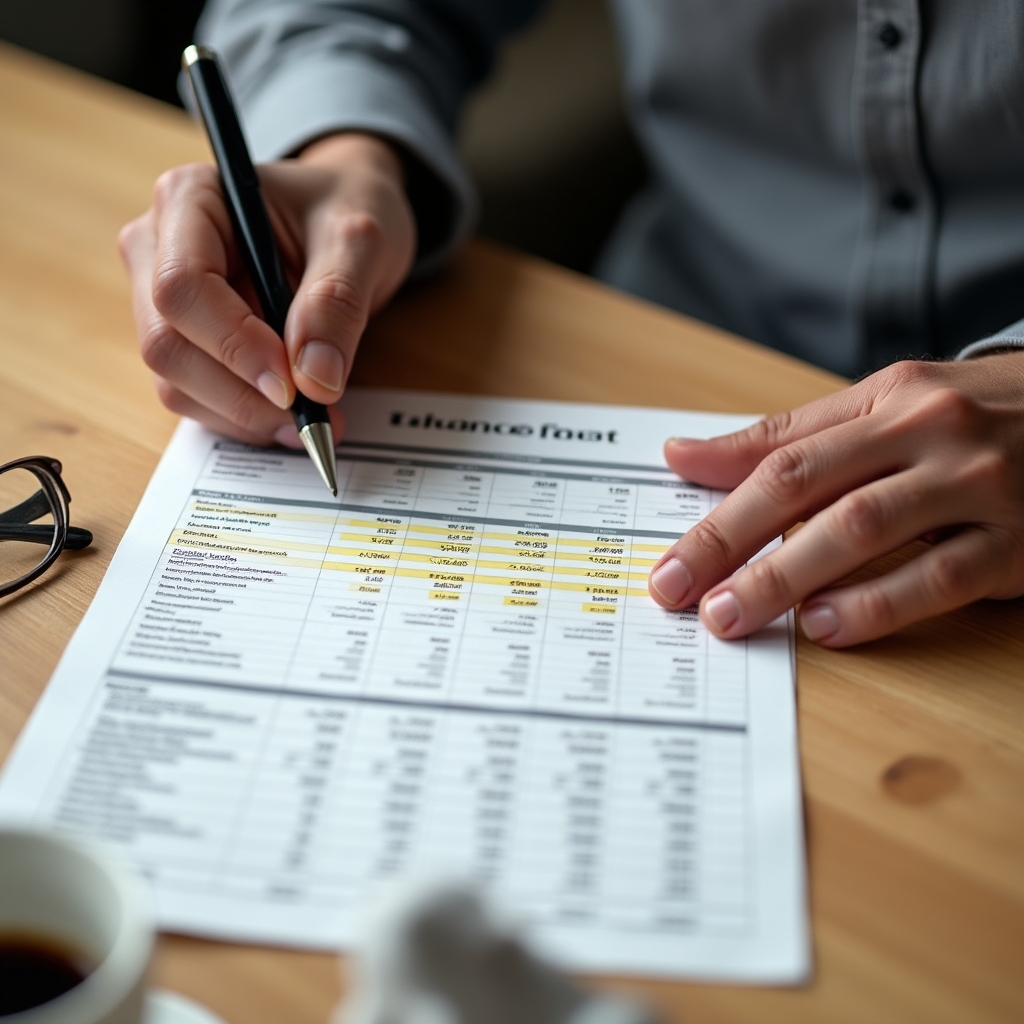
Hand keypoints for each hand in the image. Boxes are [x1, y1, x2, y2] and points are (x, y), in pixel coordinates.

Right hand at [118, 133, 415, 446]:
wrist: (346, 224)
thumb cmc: (346, 208)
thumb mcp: (361, 239)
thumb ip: (337, 300)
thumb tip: (315, 377)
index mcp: (190, 199)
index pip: (183, 287)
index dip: (234, 345)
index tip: (293, 385)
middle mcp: (158, 248)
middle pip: (167, 343)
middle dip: (240, 394)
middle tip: (312, 418)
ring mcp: (161, 300)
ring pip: (175, 382)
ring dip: (244, 415)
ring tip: (314, 420)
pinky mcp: (184, 342)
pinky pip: (197, 398)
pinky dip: (245, 418)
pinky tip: (292, 418)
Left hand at [647, 354, 1023, 645]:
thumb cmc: (975, 415)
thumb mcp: (887, 406)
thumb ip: (787, 437)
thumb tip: (683, 455)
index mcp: (887, 399)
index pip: (779, 456)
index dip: (715, 510)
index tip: (668, 561)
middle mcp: (927, 433)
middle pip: (806, 486)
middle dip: (729, 543)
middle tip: (677, 593)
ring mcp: (977, 484)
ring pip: (864, 528)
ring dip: (787, 575)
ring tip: (733, 613)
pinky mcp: (1019, 540)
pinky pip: (941, 574)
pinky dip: (878, 603)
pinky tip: (826, 626)